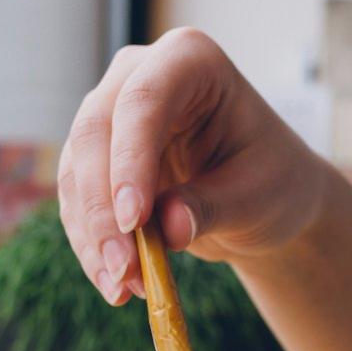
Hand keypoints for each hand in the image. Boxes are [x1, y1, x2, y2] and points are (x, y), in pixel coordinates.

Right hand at [57, 27, 327, 304]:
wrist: (268, 198)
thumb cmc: (275, 183)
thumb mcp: (257, 197)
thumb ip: (212, 207)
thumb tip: (166, 229)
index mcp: (191, 60)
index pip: (143, 101)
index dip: (130, 160)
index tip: (134, 220)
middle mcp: (141, 75)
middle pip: (97, 133)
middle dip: (105, 210)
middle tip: (124, 270)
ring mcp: (112, 113)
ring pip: (76, 171)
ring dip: (94, 236)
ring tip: (123, 290)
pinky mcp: (98, 158)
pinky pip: (78, 200)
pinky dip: (93, 246)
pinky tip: (116, 286)